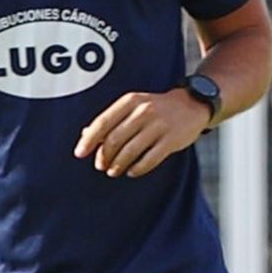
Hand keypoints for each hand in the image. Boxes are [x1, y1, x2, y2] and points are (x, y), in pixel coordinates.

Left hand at [74, 88, 209, 177]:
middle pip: (114, 139)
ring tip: (113, 171)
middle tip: (100, 165)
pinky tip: (131, 171)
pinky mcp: (171, 140)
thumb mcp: (132, 106)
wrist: (192, 104)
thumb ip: (111, 119)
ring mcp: (159, 126)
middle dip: (103, 156)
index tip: (79, 153)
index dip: (89, 140)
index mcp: (130, 101)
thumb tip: (85, 135)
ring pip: (130, 152)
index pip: (103, 122)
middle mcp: (144, 111)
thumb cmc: (155, 108)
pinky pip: (149, 160)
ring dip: (118, 165)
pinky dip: (137, 168)